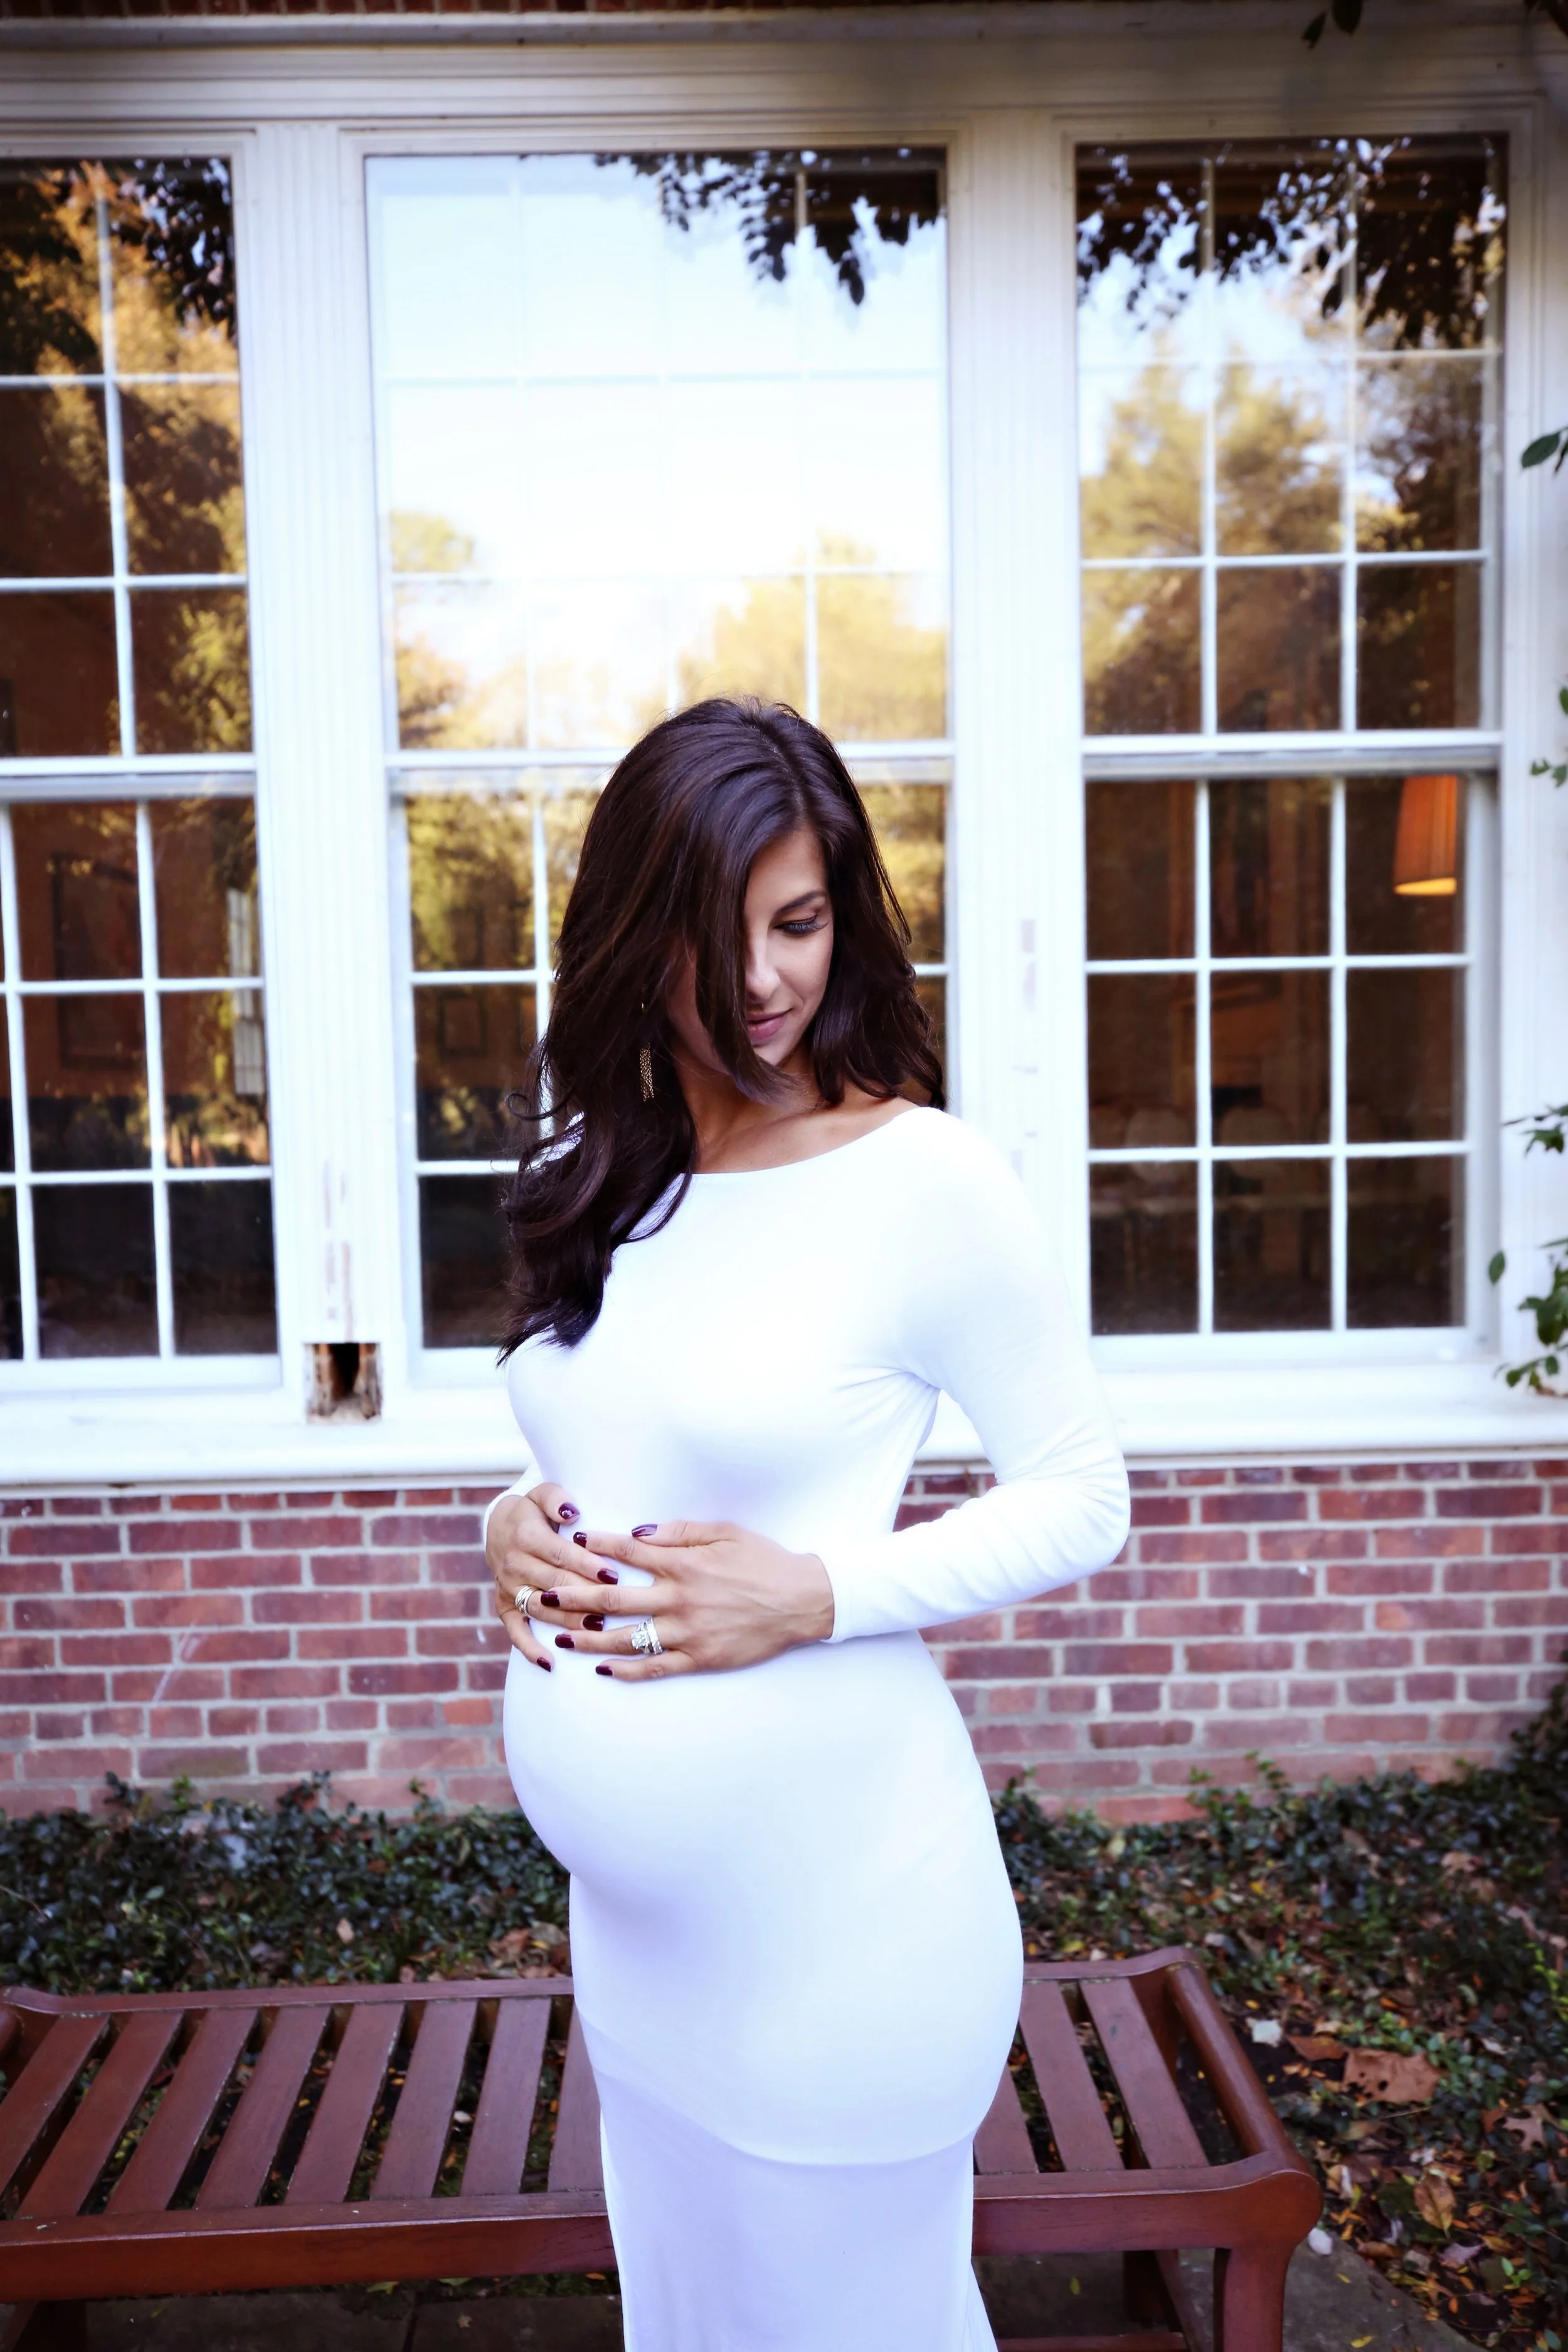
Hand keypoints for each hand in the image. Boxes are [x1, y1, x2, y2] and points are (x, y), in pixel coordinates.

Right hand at [488, 1483, 608, 1672]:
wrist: (498, 1527)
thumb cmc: (533, 1511)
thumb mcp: (541, 1493)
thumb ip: (556, 1498)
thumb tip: (572, 1513)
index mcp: (526, 1537)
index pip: (560, 1554)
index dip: (586, 1565)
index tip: (613, 1575)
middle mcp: (514, 1565)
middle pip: (554, 1584)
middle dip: (585, 1596)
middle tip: (615, 1607)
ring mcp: (508, 1588)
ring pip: (541, 1609)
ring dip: (568, 1621)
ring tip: (597, 1629)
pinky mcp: (505, 1605)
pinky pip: (515, 1631)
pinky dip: (529, 1649)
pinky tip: (550, 1663)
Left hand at [524, 1520, 835, 1680]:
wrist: (801, 1601)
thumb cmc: (764, 1561)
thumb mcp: (724, 1532)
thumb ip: (679, 1532)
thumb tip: (637, 1533)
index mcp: (683, 1564)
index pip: (626, 1554)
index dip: (595, 1546)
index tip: (571, 1542)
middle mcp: (678, 1599)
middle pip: (612, 1599)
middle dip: (571, 1597)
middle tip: (542, 1596)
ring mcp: (687, 1633)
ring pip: (625, 1638)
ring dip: (588, 1637)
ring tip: (560, 1636)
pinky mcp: (700, 1658)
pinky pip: (654, 1668)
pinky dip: (626, 1670)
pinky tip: (603, 1668)